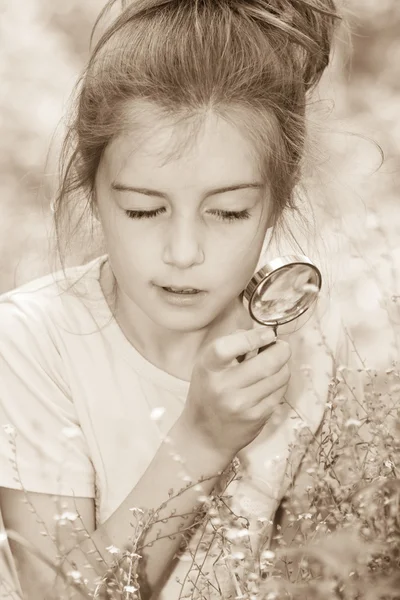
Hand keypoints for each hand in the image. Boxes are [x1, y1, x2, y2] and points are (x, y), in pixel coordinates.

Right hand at [179, 326, 290, 461]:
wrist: (205, 435)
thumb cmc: (208, 391)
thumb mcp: (207, 364)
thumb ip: (231, 344)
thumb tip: (261, 332)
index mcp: (208, 368)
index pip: (229, 347)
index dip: (254, 337)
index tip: (268, 333)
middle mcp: (223, 387)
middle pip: (266, 363)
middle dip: (281, 350)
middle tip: (282, 346)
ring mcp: (241, 404)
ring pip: (278, 377)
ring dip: (284, 366)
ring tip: (278, 364)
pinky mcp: (256, 417)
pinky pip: (279, 393)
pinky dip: (281, 383)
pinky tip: (272, 381)